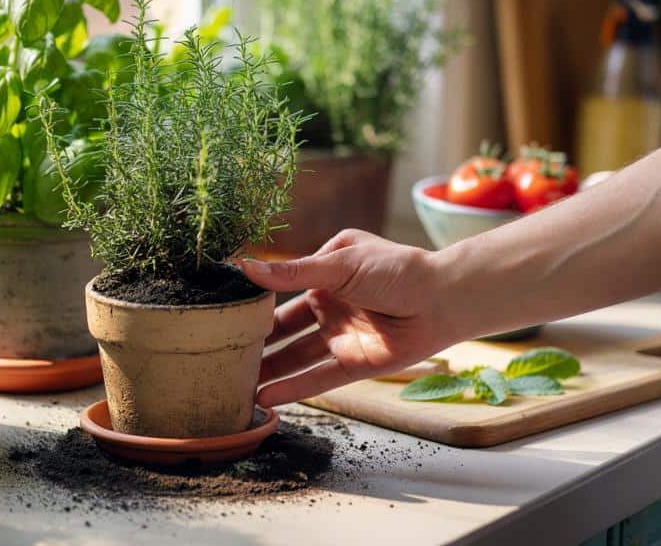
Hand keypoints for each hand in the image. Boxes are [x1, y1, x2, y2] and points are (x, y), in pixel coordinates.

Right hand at [240, 230, 455, 406]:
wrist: (443, 300)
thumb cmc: (396, 269)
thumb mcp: (339, 264)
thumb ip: (292, 273)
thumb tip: (245, 268)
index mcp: (325, 274)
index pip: (281, 289)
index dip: (254, 302)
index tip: (220, 311)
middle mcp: (330, 306)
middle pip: (284, 328)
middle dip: (255, 341)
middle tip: (218, 353)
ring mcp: (342, 336)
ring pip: (297, 356)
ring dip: (269, 369)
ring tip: (234, 382)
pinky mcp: (355, 364)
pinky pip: (319, 378)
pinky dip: (293, 388)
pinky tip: (266, 397)